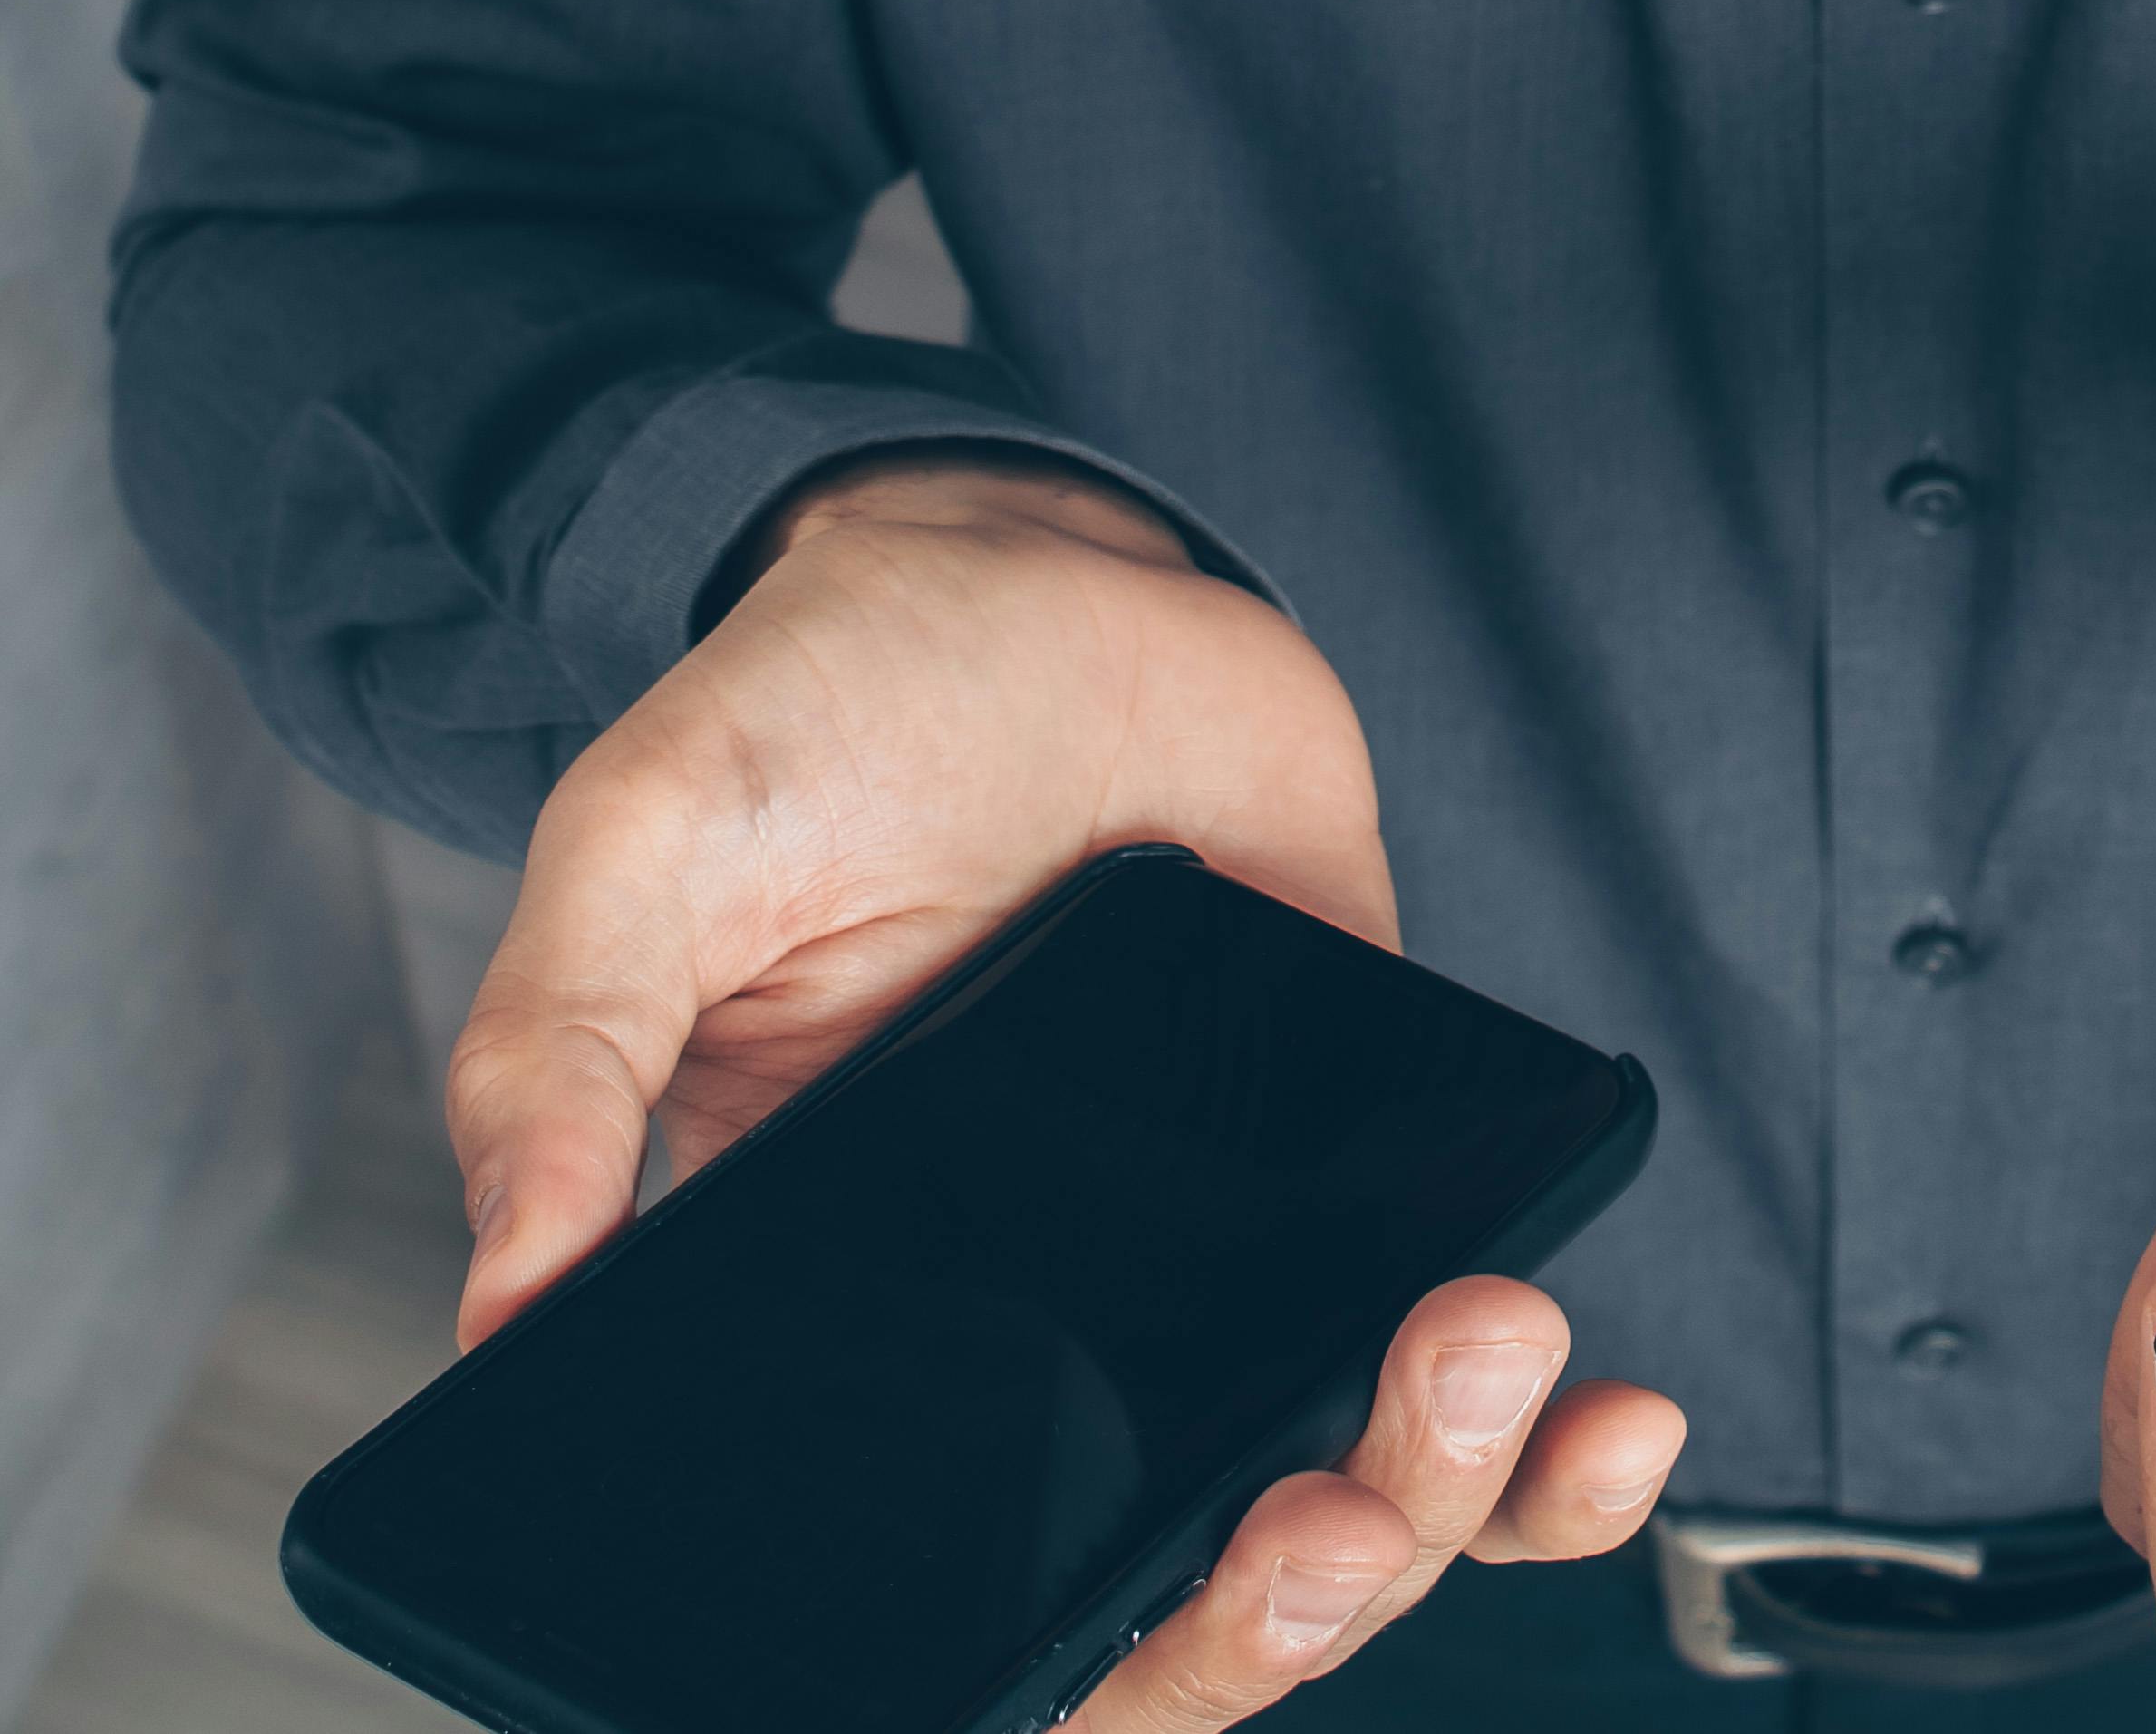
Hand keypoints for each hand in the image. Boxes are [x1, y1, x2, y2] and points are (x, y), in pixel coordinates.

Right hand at [449, 455, 1684, 1719]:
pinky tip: (1615, 1415)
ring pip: (1343, 1522)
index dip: (1044, 1687)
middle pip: (1166, 1623)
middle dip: (1267, 1623)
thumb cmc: (817, 718)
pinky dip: (1554, 1446)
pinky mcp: (1346, 1175)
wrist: (1018, 566)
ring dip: (1440, 1510)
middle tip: (1316, 1518)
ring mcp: (1203, 1277)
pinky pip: (1457, 1369)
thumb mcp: (652, 849)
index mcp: (845, 1335)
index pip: (934, 1619)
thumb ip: (564, 1054)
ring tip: (1481, 1359)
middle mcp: (1031, 1350)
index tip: (1111, 1652)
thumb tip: (507, 1294)